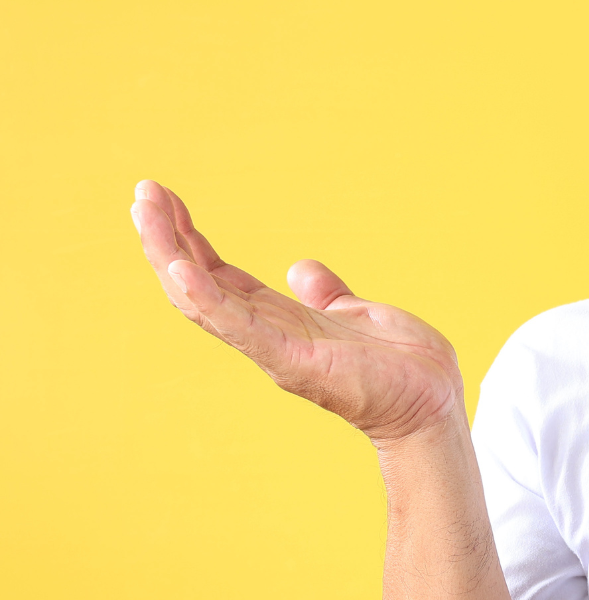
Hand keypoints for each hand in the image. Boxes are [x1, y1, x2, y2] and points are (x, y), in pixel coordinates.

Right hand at [130, 180, 463, 445]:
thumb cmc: (403, 367)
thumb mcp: (358, 315)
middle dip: (165, 239)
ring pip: (205, 301)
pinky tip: (181, 267)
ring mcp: (277, 351)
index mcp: (281, 321)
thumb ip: (326, 294)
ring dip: (171, 256)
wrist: (437, 405)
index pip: (219, 276)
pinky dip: (208, 299)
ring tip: (146, 214)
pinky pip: (241, 328)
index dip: (188, 239)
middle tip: (141, 194)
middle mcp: (268, 336)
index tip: (164, 199)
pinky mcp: (295, 363)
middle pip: (198, 284)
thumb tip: (301, 268)